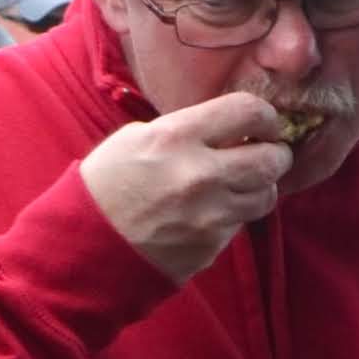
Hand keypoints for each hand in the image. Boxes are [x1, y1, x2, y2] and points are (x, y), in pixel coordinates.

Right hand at [77, 93, 296, 282]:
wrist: (83, 248)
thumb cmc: (104, 186)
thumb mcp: (135, 139)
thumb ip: (185, 129)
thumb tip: (226, 127)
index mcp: (176, 137)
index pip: (248, 111)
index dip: (264, 115)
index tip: (262, 122)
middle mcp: (200, 175)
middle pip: (271, 158)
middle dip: (275, 153)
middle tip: (266, 152)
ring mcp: (209, 216)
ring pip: (266, 196)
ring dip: (260, 187)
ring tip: (243, 184)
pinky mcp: (210, 247)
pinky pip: (240, 224)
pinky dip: (234, 215)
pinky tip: (211, 212)